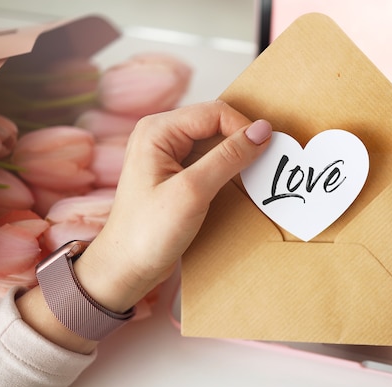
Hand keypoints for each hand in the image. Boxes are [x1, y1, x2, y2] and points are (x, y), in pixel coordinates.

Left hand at [16, 101, 270, 352]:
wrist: (125, 268)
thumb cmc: (148, 233)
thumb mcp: (193, 192)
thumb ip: (228, 157)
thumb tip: (263, 131)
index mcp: (158, 130)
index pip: (215, 112)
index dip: (243, 128)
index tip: (266, 152)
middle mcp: (161, 135)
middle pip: (215, 123)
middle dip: (241, 141)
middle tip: (264, 164)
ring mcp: (167, 155)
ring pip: (215, 142)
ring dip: (236, 156)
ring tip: (252, 177)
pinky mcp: (175, 174)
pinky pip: (209, 160)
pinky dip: (227, 170)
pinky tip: (237, 185)